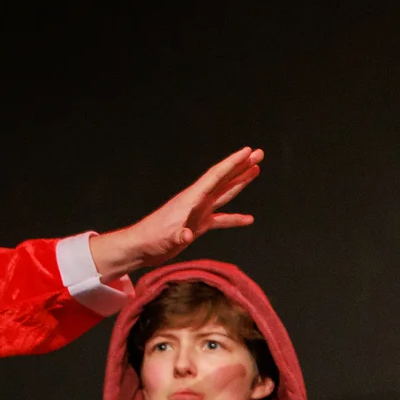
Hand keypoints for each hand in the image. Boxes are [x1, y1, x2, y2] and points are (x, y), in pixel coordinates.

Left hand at [88, 147, 262, 278]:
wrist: (140, 248)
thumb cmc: (151, 239)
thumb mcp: (166, 237)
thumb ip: (179, 235)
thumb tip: (188, 235)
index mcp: (192, 198)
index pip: (216, 176)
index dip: (233, 163)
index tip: (249, 151)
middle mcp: (197, 201)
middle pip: (224, 179)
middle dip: (242, 166)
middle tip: (259, 153)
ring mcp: (198, 212)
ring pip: (224, 194)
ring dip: (240, 183)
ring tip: (255, 170)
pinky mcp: (197, 225)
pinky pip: (221, 219)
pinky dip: (234, 218)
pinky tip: (248, 219)